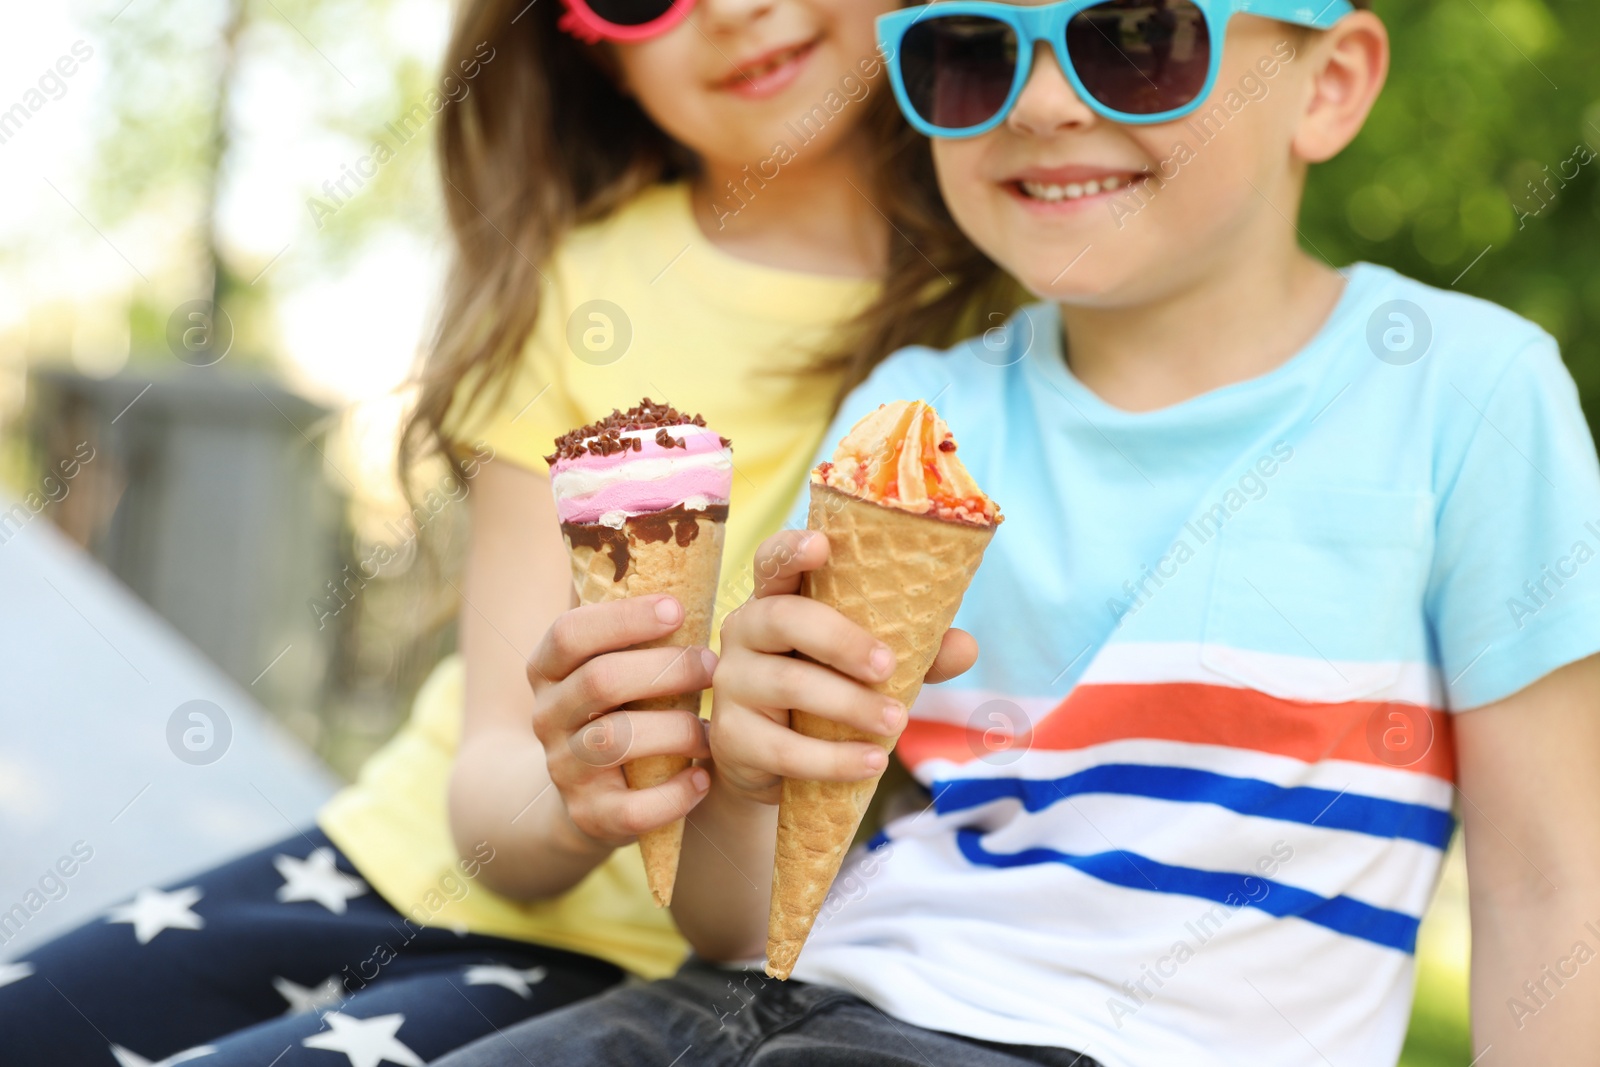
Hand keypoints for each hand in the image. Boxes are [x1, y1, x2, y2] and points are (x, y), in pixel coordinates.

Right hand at [527, 595, 714, 848]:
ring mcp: (564, 769)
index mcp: (547, 668)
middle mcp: (546, 716)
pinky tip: (703, 778)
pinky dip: (674, 794)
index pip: (569, 633)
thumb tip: (672, 541)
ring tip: (713, 727)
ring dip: (677, 729)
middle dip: (666, 669)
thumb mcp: (606, 662)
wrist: (580, 798)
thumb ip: (627, 618)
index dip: (623, 619)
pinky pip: (632, 810)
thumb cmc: (617, 709)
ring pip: (617, 741)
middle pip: (601, 682)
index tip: (677, 609)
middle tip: (713, 665)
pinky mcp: (589, 817)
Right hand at [710, 530, 977, 805]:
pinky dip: (833, 758)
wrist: (773, 763)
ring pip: (787, 684)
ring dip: (849, 705)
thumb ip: (917, 651)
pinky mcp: (730, 737)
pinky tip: (871, 762)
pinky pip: (782, 748)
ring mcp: (731, 683)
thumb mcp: (871, 667)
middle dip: (840, 639)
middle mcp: (745, 631)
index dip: (791, 548)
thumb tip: (965, 647)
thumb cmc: (827, 691)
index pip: (772, 560)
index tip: (821, 545)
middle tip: (888, 667)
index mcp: (778, 599)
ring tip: (896, 721)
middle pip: (783, 618)